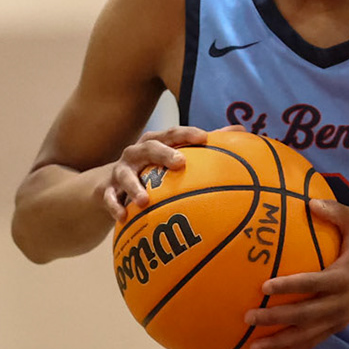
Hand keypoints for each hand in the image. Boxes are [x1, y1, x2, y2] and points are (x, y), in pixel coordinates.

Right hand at [98, 126, 212, 220]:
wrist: (107, 184)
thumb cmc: (151, 169)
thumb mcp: (172, 156)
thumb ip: (204, 147)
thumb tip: (241, 130)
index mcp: (155, 143)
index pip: (172, 134)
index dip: (187, 133)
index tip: (204, 138)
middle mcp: (136, 153)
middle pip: (150, 148)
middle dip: (164, 153)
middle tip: (180, 163)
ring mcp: (120, 171)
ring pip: (126, 175)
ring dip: (135, 186)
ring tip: (145, 200)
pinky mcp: (106, 190)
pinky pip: (110, 199)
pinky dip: (115, 207)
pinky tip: (123, 218)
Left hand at [246, 200, 348, 348]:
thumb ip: (336, 211)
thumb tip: (310, 202)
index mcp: (343, 277)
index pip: (313, 284)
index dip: (290, 286)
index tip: (265, 286)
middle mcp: (341, 302)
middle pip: (306, 315)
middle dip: (277, 319)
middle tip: (249, 317)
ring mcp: (339, 318)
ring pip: (307, 335)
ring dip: (281, 343)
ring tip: (254, 346)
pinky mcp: (337, 327)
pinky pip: (313, 341)